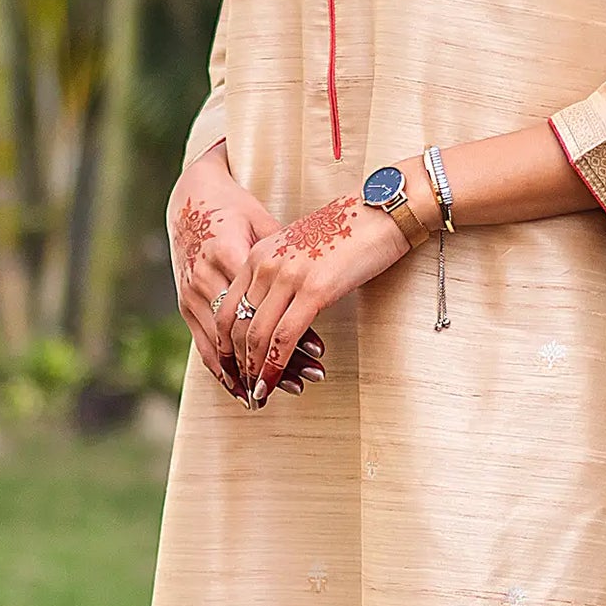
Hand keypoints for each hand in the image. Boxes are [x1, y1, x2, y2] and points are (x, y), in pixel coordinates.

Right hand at [168, 149, 298, 395]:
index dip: (290, 331)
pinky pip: (204, 344)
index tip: (319, 350)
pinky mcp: (185, 303)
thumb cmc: (235, 208)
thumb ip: (284, 253)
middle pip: (243, 331)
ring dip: (252, 371)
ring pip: (223, 345)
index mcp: (227, 251)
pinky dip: (224, 369)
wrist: (190, 199)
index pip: (261, 305)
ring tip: (284, 390)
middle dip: (275, 360)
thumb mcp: (263, 220)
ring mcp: (191, 292)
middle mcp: (205, 275)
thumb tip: (319, 282)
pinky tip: (244, 387)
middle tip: (309, 379)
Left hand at [231, 189, 407, 402]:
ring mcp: (287, 277)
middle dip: (236, 364)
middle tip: (243, 389)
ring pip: (256, 336)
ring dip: (254, 372)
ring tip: (259, 395)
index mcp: (257, 254)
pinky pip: (284, 337)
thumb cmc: (348, 231)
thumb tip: (277, 308)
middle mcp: (264, 264)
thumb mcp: (301, 249)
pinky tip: (276, 382)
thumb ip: (281, 275)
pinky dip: (276, 366)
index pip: (227, 307)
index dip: (225, 344)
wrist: (381, 210)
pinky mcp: (314, 290)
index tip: (232, 368)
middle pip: (235, 325)